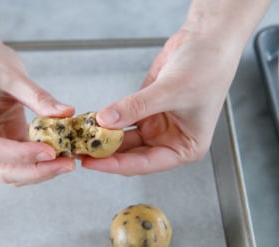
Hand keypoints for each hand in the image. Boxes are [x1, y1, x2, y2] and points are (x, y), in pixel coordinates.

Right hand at [0, 41, 74, 185]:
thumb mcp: (14, 76)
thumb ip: (39, 97)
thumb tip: (66, 113)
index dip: (23, 154)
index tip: (51, 151)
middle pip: (3, 169)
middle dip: (37, 171)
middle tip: (68, 164)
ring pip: (13, 173)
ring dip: (40, 172)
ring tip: (67, 162)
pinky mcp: (3, 145)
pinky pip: (21, 164)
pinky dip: (40, 164)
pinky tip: (60, 156)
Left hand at [82, 29, 242, 174]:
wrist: (206, 41)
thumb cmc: (206, 69)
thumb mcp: (170, 92)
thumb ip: (135, 107)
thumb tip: (105, 121)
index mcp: (184, 147)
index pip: (146, 163)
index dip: (118, 164)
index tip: (94, 163)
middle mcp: (169, 140)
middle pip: (132, 154)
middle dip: (107, 153)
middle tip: (82, 152)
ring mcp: (156, 126)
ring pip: (124, 139)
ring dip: (104, 139)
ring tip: (82, 139)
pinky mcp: (145, 111)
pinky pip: (122, 120)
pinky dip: (108, 121)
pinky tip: (92, 122)